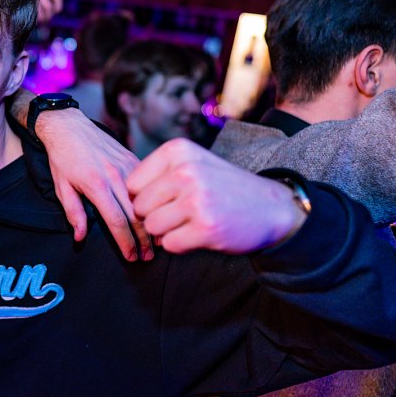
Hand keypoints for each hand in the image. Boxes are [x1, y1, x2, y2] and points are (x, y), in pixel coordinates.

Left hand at [37, 108, 152, 259]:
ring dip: (152, 222)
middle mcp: (115, 176)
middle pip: (136, 214)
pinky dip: (153, 201)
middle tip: (148, 257)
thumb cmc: (62, 158)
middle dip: (144, 239)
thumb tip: (80, 237)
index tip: (131, 257)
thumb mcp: (61, 187)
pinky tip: (157, 214)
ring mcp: (126, 166)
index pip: (116, 221)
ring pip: (146, 200)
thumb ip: (73, 213)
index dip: (125, 243)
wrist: (69, 126)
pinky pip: (147, 183)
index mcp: (96, 185)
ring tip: (156, 241)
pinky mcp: (133, 159)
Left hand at [127, 139, 306, 253]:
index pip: (132, 183)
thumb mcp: (193, 164)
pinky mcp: (205, 227)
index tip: (167, 199)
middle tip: (181, 214)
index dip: (144, 197)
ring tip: (190, 222)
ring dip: (166, 232)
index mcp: (178, 152)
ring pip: (152, 227)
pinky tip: (200, 233)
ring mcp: (196, 200)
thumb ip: (159, 174)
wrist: (272, 207)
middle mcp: (186, 171)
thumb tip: (123, 196)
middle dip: (154, 216)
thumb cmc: (224, 188)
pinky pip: (168, 244)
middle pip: (139, 207)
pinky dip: (180, 244)